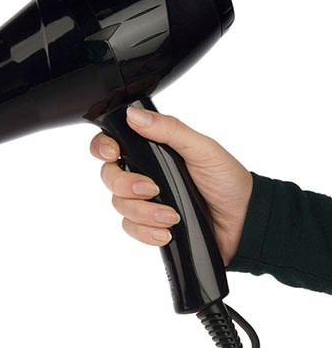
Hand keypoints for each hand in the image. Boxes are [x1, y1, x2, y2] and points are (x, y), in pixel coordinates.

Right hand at [90, 107, 252, 264]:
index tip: (113, 154)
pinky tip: (167, 232)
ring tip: (172, 216)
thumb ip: (169, 130)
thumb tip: (134, 115)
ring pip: (119, 206)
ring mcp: (145, 201)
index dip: (103, 148)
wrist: (244, 223)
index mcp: (152, 150)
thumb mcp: (202, 149)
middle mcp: (144, 174)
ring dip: (144, 213)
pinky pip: (131, 229)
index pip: (111, 144)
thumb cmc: (228, 182)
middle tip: (152, 189)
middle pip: (110, 177)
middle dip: (127, 185)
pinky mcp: (149, 226)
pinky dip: (147, 232)